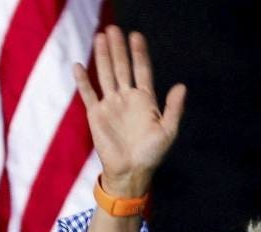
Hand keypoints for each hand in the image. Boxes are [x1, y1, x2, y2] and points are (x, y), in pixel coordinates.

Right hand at [73, 25, 185, 196]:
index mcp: (145, 100)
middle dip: (118, 49)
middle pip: (122, 67)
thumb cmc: (152, 154)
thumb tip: (182, 86)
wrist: (132, 171)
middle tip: (114, 29)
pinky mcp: (96, 114)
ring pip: (106, 75)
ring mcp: (111, 105)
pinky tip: (79, 65)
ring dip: (103, 57)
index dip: (139, 53)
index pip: (141, 70)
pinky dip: (83, 81)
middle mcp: (127, 98)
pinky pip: (88, 94)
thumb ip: (174, 108)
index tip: (136, 36)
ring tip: (100, 37)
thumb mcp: (168, 130)